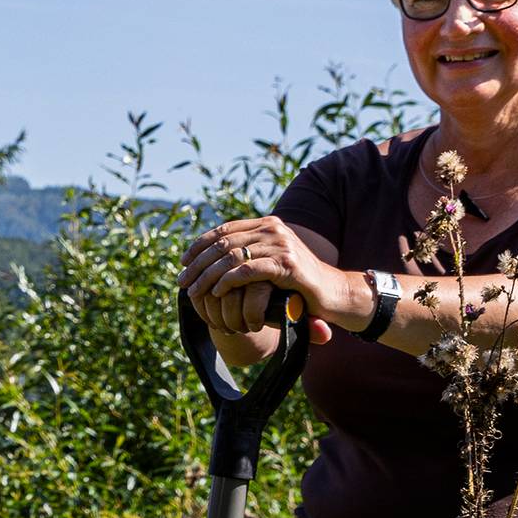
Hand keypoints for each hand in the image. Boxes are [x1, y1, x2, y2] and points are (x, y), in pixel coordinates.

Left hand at [179, 218, 336, 339]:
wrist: (334, 293)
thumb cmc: (297, 282)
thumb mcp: (271, 261)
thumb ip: (249, 252)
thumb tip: (212, 255)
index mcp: (267, 224)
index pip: (224, 229)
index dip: (199, 245)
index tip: (183, 262)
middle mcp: (273, 229)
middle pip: (223, 243)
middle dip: (198, 263)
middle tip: (183, 281)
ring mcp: (281, 245)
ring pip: (231, 257)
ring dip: (207, 276)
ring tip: (194, 291)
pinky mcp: (287, 264)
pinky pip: (247, 271)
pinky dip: (228, 282)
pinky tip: (217, 293)